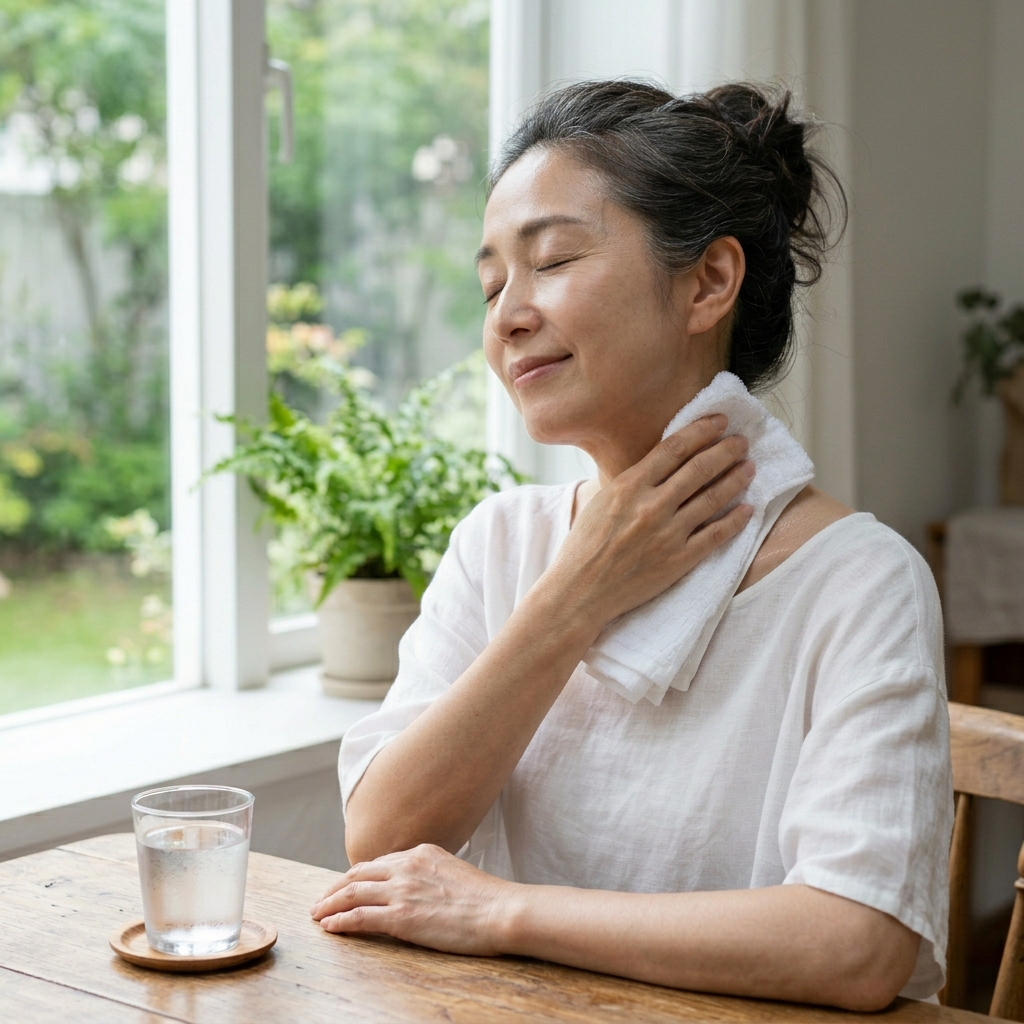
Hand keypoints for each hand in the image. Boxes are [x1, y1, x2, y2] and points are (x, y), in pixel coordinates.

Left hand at [310, 844, 514, 955]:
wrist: (500, 911)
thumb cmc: (485, 898)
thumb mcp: (452, 872)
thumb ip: (428, 874)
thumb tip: (415, 888)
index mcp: (421, 853)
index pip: (377, 863)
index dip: (355, 876)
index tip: (344, 886)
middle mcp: (407, 866)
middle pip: (357, 874)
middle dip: (334, 888)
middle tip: (321, 900)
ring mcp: (402, 891)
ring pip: (352, 894)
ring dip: (329, 904)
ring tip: (317, 914)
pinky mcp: (401, 917)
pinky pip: (359, 918)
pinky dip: (340, 921)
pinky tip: (330, 927)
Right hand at [545, 414, 753, 627]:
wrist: (580, 590)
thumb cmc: (585, 545)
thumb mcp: (602, 501)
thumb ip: (633, 482)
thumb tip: (663, 464)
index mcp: (629, 486)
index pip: (674, 449)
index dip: (701, 431)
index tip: (719, 422)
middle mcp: (651, 506)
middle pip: (699, 469)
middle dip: (725, 451)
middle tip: (741, 441)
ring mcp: (668, 534)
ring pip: (712, 498)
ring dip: (735, 479)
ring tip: (749, 467)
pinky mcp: (679, 560)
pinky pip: (715, 535)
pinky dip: (735, 520)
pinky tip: (748, 508)